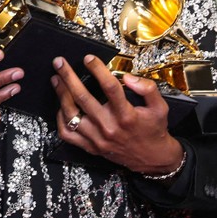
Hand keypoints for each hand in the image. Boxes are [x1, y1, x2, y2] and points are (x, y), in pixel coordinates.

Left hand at [51, 55, 182, 175]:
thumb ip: (147, 88)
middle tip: (59, 63)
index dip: (97, 70)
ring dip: (61, 95)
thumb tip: (127, 77)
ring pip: (71, 115)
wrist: (152, 159)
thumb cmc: (154, 130)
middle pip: (83, 98)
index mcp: (126, 115)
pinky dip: (60, 119)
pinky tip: (61, 106)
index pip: (110, 87)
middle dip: (69, 77)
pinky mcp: (91, 147)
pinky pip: (68, 134)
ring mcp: (97, 139)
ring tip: (56, 79)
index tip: (88, 58)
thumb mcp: (160, 107)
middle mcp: (109, 127)